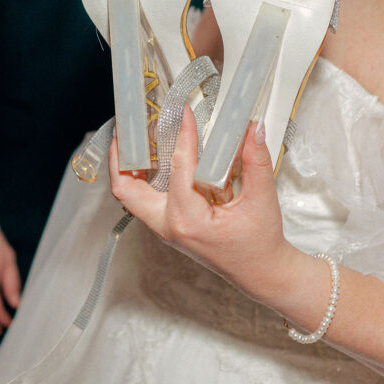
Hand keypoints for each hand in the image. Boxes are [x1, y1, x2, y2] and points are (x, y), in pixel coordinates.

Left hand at [109, 108, 296, 300]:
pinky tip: (153, 158)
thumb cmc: (259, 244)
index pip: (178, 167)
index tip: (181, 111)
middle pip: (127, 189)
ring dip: (127, 167)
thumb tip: (253, 129)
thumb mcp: (262, 200)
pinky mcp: (169, 225)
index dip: (180, 134)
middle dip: (121, 156)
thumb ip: (257, 161)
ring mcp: (166, 228)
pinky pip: (144, 200)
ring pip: (131, 196)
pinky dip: (141, 177)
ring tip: (133, 138)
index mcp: (189, 220)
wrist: (260, 272)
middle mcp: (169, 225)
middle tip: (127, 127)